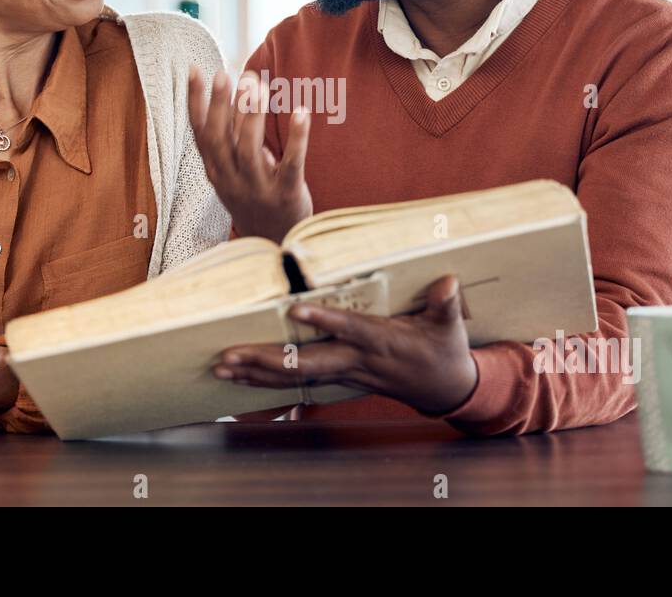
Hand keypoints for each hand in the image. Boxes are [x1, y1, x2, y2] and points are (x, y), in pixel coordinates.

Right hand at [187, 66, 312, 240]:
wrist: (275, 245)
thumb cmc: (255, 201)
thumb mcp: (236, 174)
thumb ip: (236, 140)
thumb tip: (240, 96)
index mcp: (216, 173)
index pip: (200, 134)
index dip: (195, 102)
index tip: (194, 70)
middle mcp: (231, 181)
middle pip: (221, 140)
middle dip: (221, 105)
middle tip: (226, 74)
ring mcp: (258, 189)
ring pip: (249, 149)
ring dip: (252, 115)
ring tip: (257, 86)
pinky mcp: (286, 194)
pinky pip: (290, 163)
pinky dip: (296, 137)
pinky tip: (301, 111)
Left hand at [212, 276, 478, 414]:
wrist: (446, 388)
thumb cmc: (445, 350)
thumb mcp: (449, 326)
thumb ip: (445, 304)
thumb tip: (448, 282)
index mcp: (383, 341)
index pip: (350, 329)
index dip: (325, 320)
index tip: (297, 310)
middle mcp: (358, 362)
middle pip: (308, 363)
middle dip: (267, 360)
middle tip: (231, 355)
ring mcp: (346, 375)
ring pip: (296, 378)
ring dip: (257, 374)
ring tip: (222, 368)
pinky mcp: (340, 381)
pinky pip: (299, 385)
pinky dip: (268, 384)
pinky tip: (240, 382)